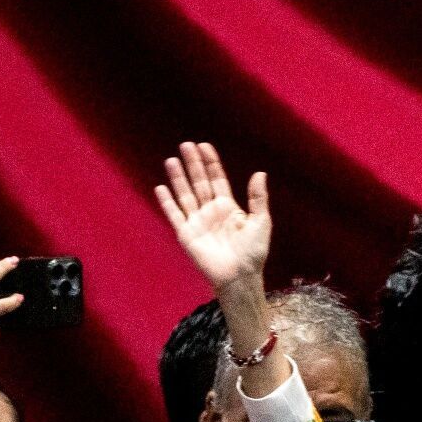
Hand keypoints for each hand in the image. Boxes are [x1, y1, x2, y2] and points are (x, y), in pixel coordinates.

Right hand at [155, 141, 271, 300]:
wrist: (240, 277)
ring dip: (178, 178)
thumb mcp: (261, 222)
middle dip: (192, 164)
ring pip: (185, 195)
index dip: (210, 163)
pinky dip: (167, 202)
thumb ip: (258, 198)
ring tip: (171, 160)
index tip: (204, 146)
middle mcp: (210, 211)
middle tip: (185, 145)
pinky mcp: (186, 235)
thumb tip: (260, 173)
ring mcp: (197, 222)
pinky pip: (174, 215)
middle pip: (199, 182)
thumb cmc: (253, 252)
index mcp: (228, 207)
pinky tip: (161, 187)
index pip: (217, 179)